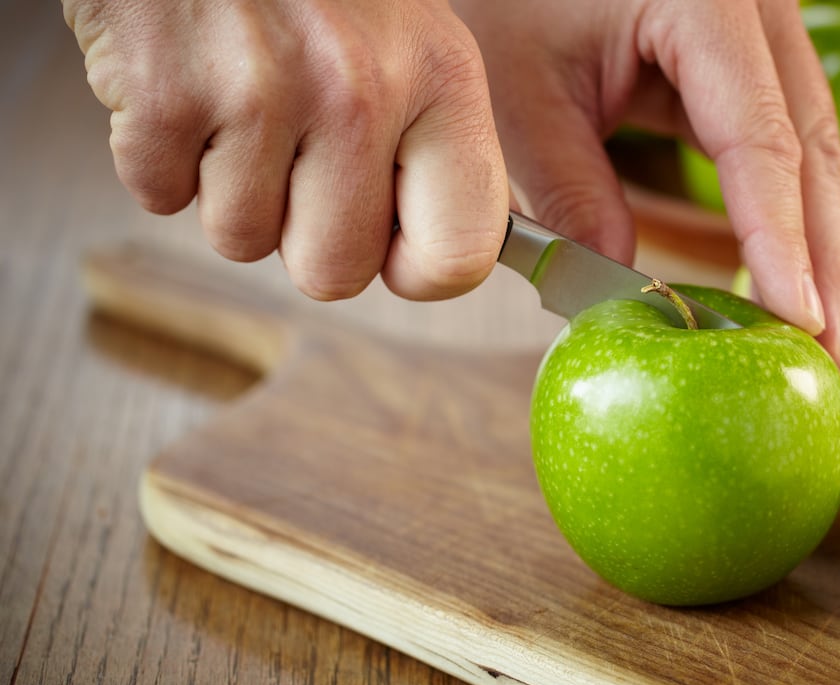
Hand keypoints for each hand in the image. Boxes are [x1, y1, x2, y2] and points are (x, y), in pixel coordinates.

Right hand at [63, 0, 507, 301]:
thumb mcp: (413, 39)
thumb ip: (433, 145)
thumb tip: (440, 258)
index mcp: (441, 81)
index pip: (460, 256)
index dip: (415, 270)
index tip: (394, 249)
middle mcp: (360, 93)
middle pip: (335, 273)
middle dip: (306, 234)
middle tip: (296, 158)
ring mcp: (259, 94)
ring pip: (242, 241)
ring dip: (231, 189)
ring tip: (240, 101)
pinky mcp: (164, 95)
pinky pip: (161, 198)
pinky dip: (163, 158)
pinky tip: (187, 88)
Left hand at [453, 0, 839, 373]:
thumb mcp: (522, 93)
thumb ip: (572, 191)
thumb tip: (628, 291)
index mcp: (705, 2)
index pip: (761, 141)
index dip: (780, 239)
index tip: (796, 319)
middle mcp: (756, 7)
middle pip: (811, 145)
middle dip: (820, 255)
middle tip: (826, 353)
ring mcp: (763, 25)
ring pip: (812, 142)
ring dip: (816, 239)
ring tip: (817, 330)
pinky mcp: (750, 51)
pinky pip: (784, 134)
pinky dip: (787, 205)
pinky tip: (787, 270)